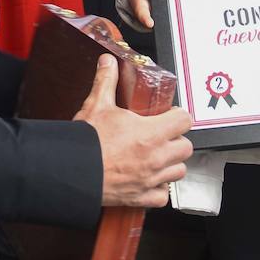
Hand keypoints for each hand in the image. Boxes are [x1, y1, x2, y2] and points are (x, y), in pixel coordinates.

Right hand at [75, 55, 192, 207]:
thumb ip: (106, 81)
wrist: (74, 172)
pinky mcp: (142, 196)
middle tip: (162, 135)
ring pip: (179, 171)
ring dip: (171, 163)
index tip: (170, 115)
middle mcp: (156, 157)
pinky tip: (149, 178)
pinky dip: (160, 188)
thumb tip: (108, 62)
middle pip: (185, 147)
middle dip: (176, 140)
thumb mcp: (97, 105)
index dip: (178, 115)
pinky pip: (163, 195)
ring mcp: (151, 179)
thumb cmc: (87, 142)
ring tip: (157, 156)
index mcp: (150, 133)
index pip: (184, 121)